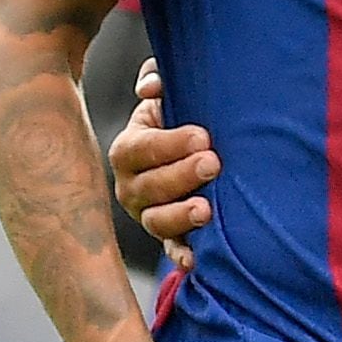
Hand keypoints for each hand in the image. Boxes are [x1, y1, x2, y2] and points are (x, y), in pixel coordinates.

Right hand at [112, 57, 218, 263]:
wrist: (195, 151)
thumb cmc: (179, 119)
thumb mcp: (166, 97)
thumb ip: (158, 80)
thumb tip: (150, 87)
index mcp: (128, 150)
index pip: (142, 148)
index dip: (170, 143)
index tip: (204, 136)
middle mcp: (132, 186)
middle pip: (149, 187)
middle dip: (181, 176)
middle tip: (213, 164)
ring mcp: (148, 214)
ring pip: (156, 221)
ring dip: (180, 216)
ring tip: (206, 209)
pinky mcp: (169, 237)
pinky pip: (171, 249)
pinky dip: (181, 256)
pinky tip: (195, 261)